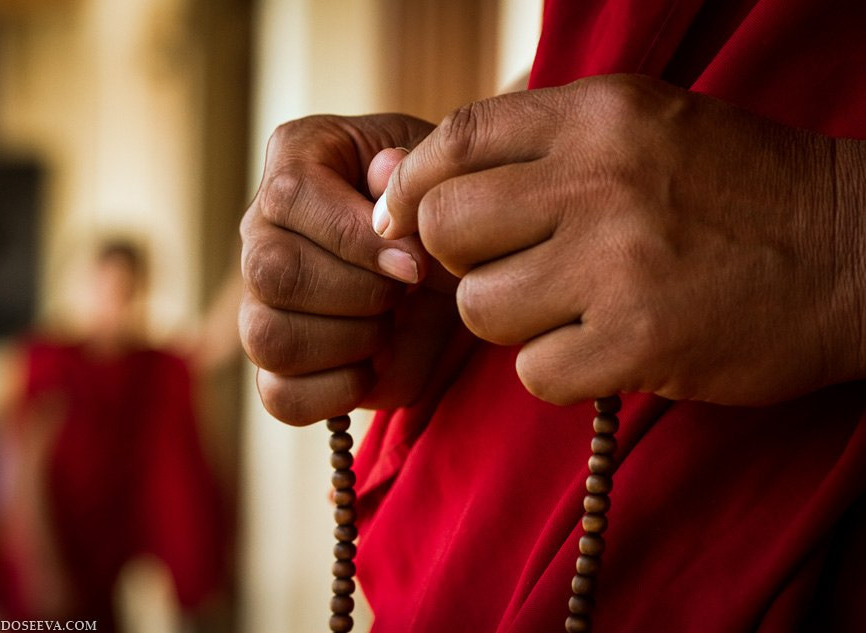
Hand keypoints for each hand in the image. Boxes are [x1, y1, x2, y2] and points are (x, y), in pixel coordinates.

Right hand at [240, 114, 461, 423]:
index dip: (355, 239)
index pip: (290, 197)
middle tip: (405, 292)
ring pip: (267, 338)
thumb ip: (417, 167)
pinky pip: (279, 395)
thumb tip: (383, 176)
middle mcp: (263, 229)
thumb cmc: (443, 206)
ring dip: (348, 341)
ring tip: (389, 326)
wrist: (459, 269)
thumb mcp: (444, 172)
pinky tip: (373, 365)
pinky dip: (337, 390)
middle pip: (272, 274)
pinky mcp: (280, 365)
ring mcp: (262, 300)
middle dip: (359, 293)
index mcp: (297, 160)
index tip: (414, 265)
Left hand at [375, 74, 865, 405]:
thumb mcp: (639, 130)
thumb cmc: (732, 190)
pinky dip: (558, 370)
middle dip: (460, 260)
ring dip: (511, 319)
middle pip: (447, 228)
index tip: (406, 220)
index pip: (457, 139)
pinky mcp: (640, 341)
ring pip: (481, 307)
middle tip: (510, 266)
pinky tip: (604, 348)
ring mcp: (619, 262)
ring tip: (569, 308)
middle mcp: (601, 180)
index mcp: (599, 116)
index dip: (414, 185)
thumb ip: (526, 148)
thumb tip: (395, 175)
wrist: (853, 251)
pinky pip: (533, 372)